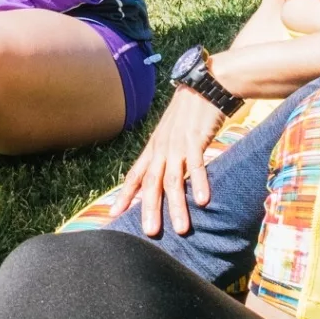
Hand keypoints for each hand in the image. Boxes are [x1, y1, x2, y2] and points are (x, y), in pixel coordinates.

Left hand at [117, 86, 227, 235]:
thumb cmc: (189, 113)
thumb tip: (165, 176)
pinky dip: (199, 183)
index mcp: (154, 148)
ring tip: (180, 229)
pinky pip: (197, 164)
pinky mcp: (196, 139)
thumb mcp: (171, 134)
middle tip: (149, 233)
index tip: (114, 214)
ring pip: (173, 180)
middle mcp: (162, 149)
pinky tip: (203, 201)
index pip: (136, 175)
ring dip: (176, 206)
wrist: (205, 85)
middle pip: (151, 183)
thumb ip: (166, 155)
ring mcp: (178, 145)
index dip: (125, 195)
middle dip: (149, 209)